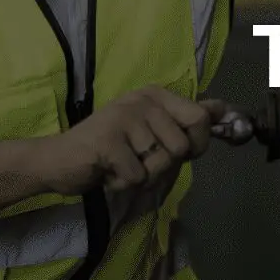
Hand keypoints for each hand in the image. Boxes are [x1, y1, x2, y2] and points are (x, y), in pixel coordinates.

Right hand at [35, 87, 229, 195]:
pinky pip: (138, 176)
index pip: (200, 118)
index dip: (196, 143)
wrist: (57, 161)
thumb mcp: (150, 129)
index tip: (177, 151)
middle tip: (140, 161)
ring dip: (143, 176)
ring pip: (161, 164)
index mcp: (156, 95)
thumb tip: (222, 109)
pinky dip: (123, 183)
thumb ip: (184, 120)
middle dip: (165, 165)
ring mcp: (125, 118)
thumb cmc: (109, 148)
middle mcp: (143, 100)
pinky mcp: (108, 141)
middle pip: (183, 146)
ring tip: (121, 165)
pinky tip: (107, 172)